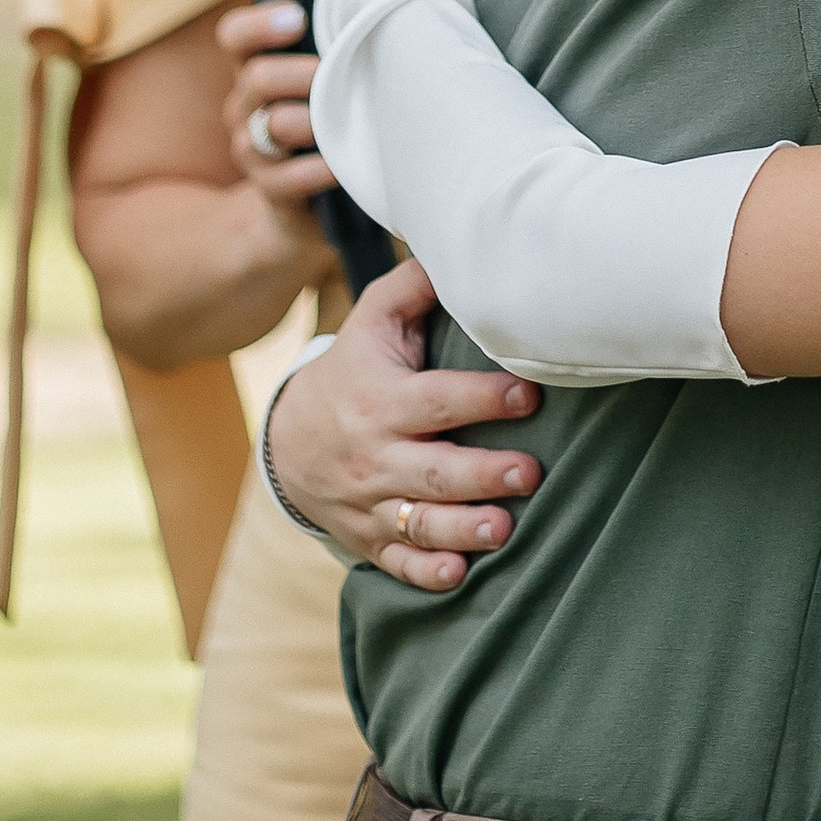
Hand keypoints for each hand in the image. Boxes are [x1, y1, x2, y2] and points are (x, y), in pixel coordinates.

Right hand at [217, 0, 335, 213]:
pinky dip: (314, 171)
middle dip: (298, 74)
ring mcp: (253, 150)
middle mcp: (245, 108)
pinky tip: (336, 168)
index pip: (235, 36)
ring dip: (310, 122)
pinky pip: (284, 178)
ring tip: (337, 123)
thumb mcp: (326, 87)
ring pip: (272, 125)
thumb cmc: (327, 127)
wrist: (306, 210)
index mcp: (257, 72)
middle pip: (257, 77)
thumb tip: (373, 20)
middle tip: (330, 76)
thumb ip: (334, 56)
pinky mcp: (271, 190)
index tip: (297, 19)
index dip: (258, 25)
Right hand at [267, 260, 545, 592]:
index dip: (483, 397)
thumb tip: (463, 247)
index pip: (437, 400)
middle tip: (531, 472)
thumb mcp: (374, 319)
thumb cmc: (354, 368)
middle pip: (433, 470)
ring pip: (419, 522)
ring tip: (505, 528)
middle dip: (483, 474)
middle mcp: (375, 454)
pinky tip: (459, 573)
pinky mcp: (368, 538)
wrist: (289, 439)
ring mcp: (370, 502)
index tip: (530, 393)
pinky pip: (396, 561)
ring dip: (463, 529)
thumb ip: (415, 287)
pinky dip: (425, 572)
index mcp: (382, 399)